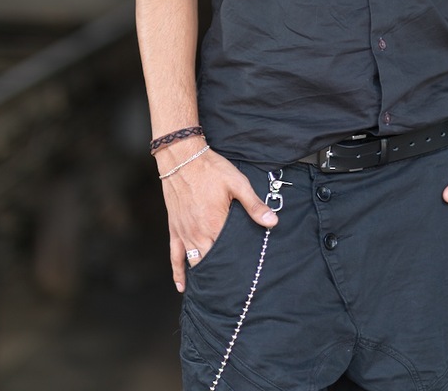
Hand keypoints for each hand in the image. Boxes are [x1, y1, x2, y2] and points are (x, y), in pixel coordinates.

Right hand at [159, 146, 277, 291]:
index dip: (238, 265)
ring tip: (216, 290)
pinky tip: (182, 286)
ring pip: (194, 262)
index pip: (228, 253)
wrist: (182, 158)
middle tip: (235, 288)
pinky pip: (175, 256)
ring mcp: (184, 233)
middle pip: (211, 262)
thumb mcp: (237, 183)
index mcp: (215, 224)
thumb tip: (273, 222)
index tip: (248, 277)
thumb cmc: (211, 169)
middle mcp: (198, 233)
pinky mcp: (175, 229)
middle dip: (222, 274)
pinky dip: (178, 273)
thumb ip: (254, 205)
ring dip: (204, 275)